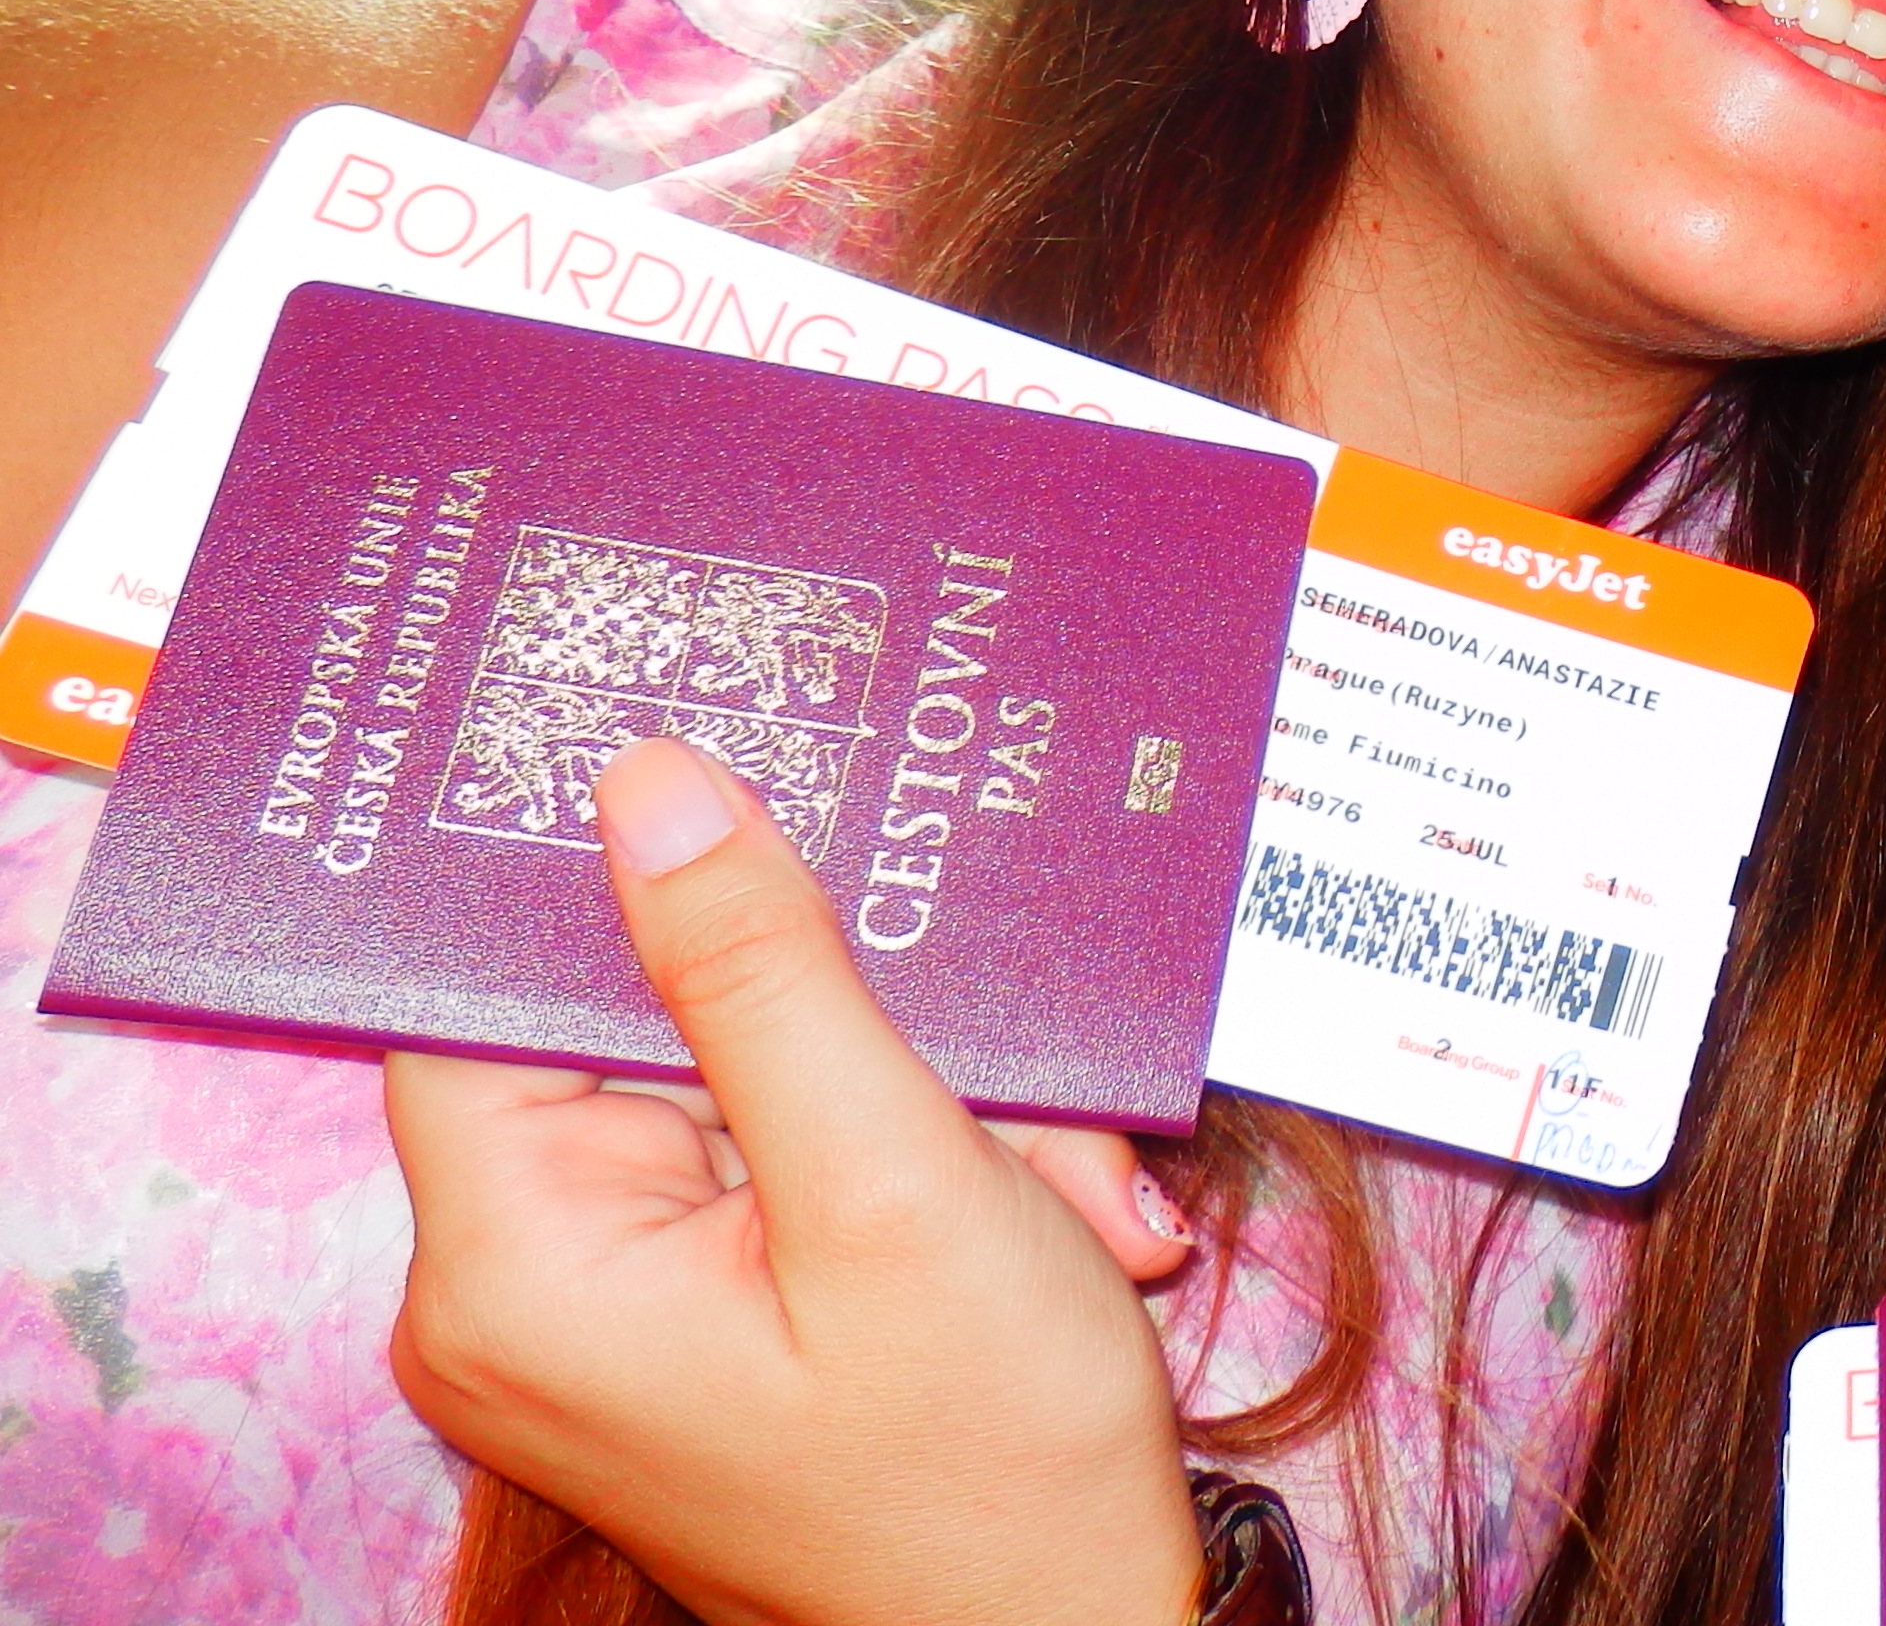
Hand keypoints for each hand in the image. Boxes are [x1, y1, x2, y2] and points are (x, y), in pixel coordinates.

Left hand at [384, 737, 1212, 1625]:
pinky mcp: (675, 1321)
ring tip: (1039, 1188)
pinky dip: (910, 1161)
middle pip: (646, 1030)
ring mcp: (595, 1315)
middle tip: (1004, 1092)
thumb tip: (640, 783)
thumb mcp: (894, 1182)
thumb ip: (760, 973)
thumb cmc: (987, 1464)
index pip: (492, 984)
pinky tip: (1027, 1213)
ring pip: (742, 1083)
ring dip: (912, 1100)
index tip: (740, 775)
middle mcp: (514, 1295)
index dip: (608, 875)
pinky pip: (774, 1159)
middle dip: (848, 1022)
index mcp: (517, 1267)